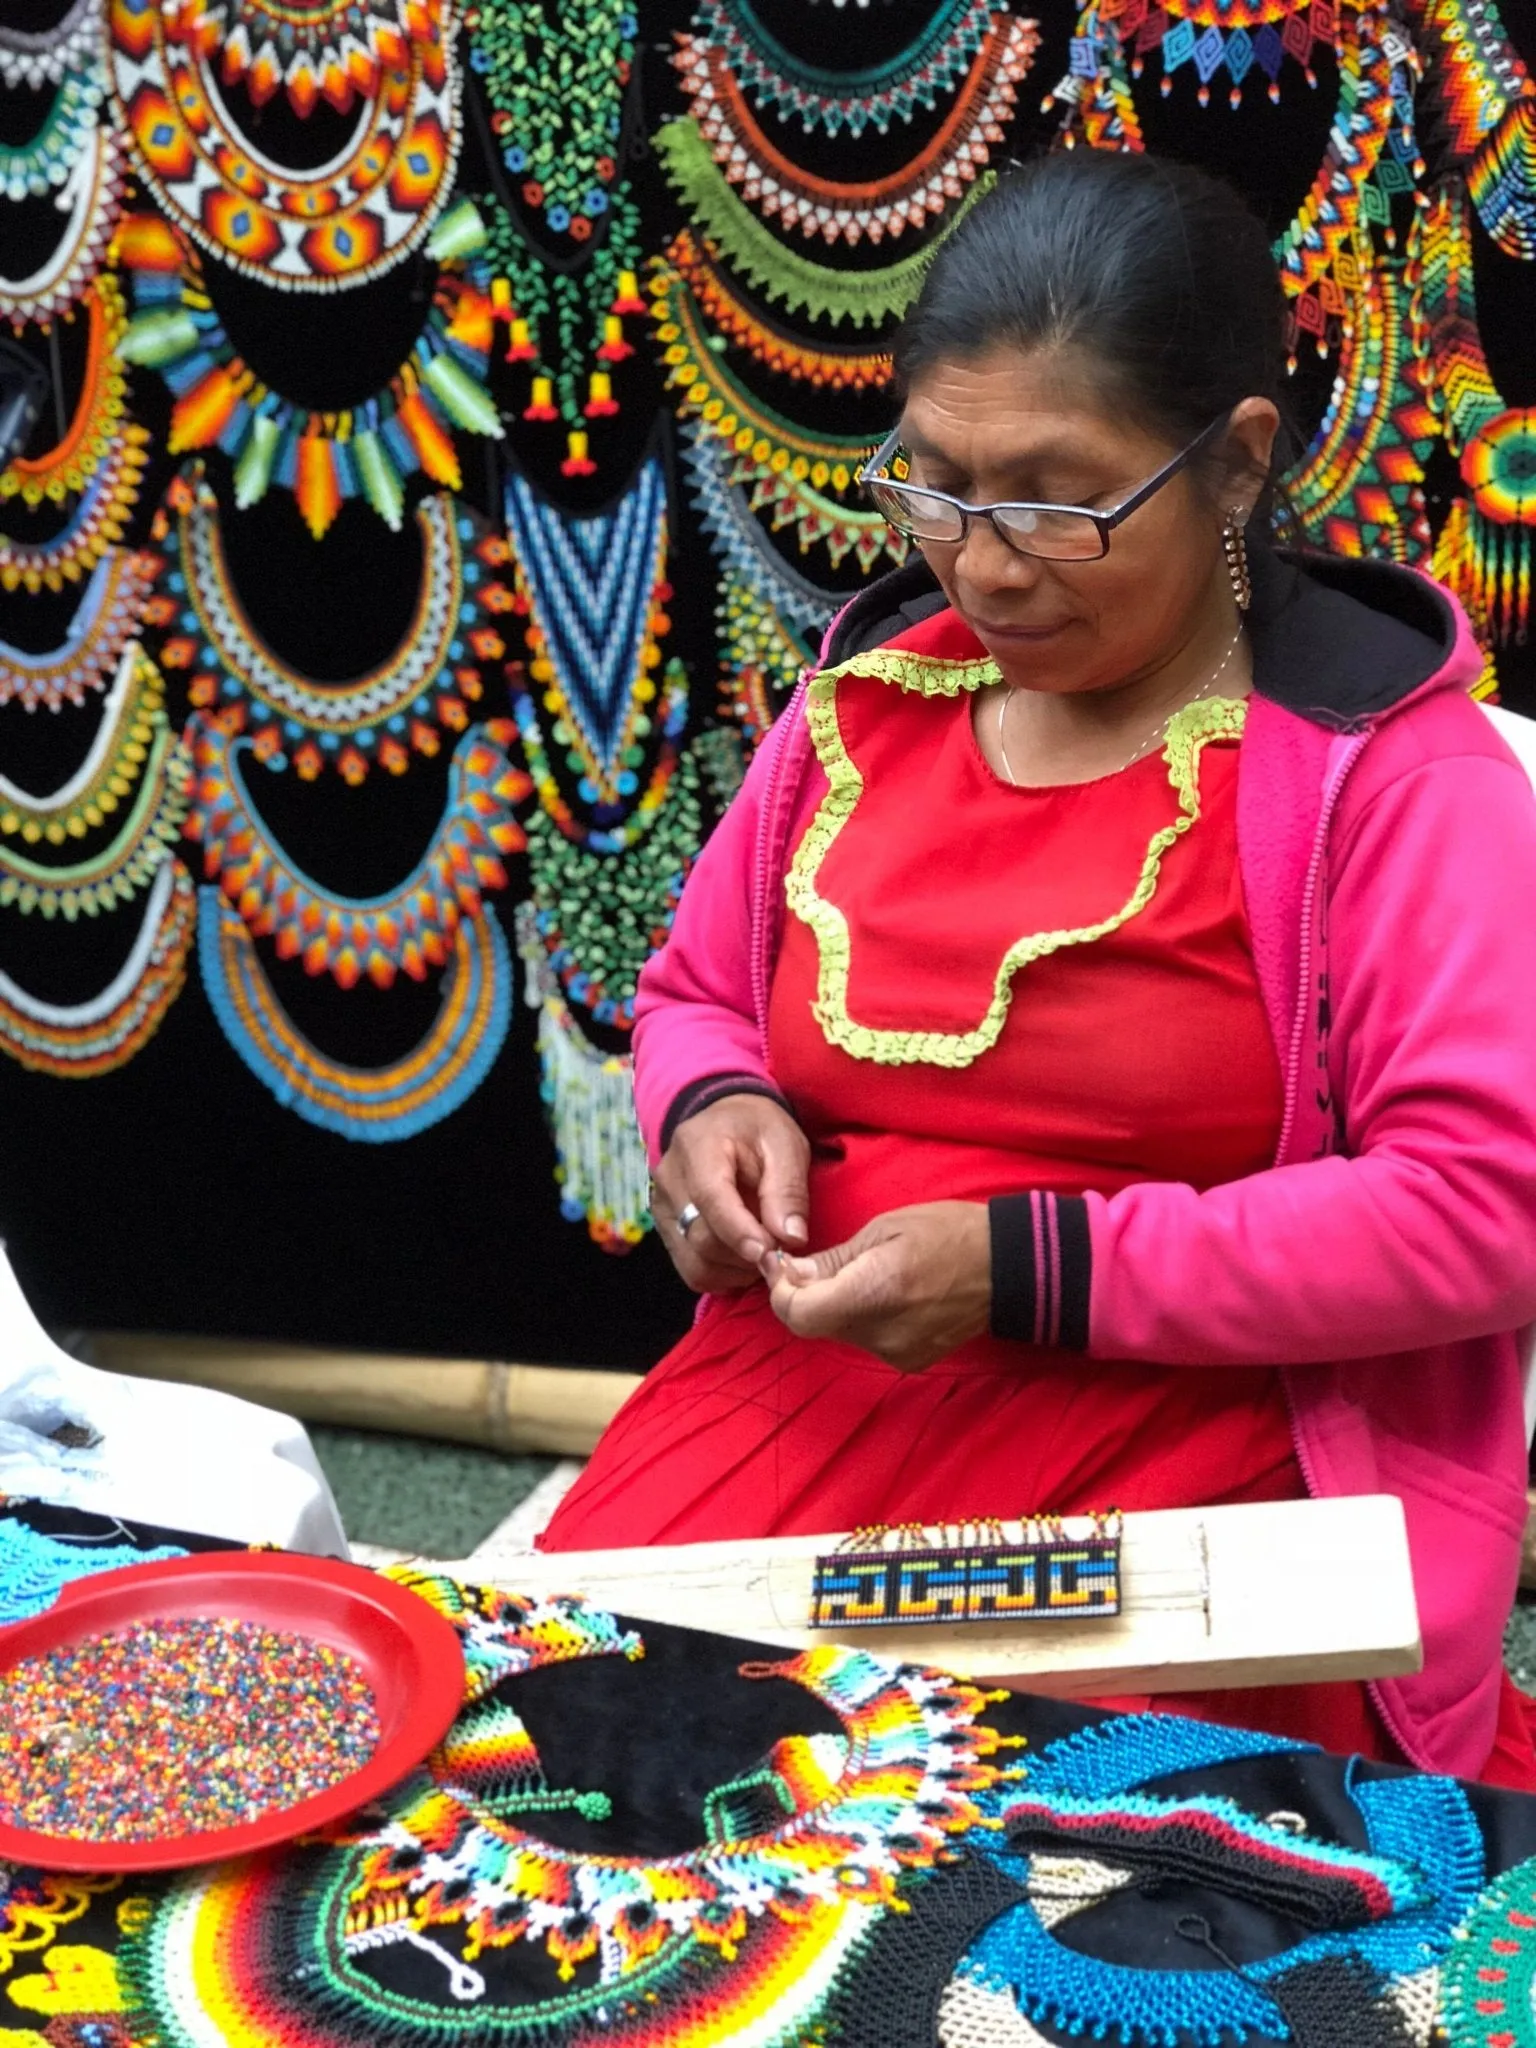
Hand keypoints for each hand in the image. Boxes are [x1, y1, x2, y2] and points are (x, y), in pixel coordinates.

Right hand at [651, 1094, 810, 1293]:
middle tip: (781, 1254)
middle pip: (701, 1238)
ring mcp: (663, 1207)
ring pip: (696, 1262)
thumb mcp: (786, 1144)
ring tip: (764, 1253)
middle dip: (746, 1255)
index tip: (769, 1252)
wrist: (726, 1121)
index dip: (739, 1232)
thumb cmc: (758, 1130)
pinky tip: (744, 1260)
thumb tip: (789, 1238)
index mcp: (697, 1146)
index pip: (710, 1198)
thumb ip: (788, 1189)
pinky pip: (692, 1270)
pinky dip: (723, 1276)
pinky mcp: (666, 1230)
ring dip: (736, 1270)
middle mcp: (669, 1179)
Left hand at [765, 1201, 991, 1370]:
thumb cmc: (947, 1233)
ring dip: (837, 1304)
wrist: (1008, 1268)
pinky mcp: (910, 1361)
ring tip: (866, 1273)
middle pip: (816, 1324)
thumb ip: (832, 1259)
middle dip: (809, 1294)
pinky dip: (863, 1317)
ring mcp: (897, 1352)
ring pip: (840, 1332)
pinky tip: (888, 1293)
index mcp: (873, 1292)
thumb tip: (789, 1273)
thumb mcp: (883, 1229)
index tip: (785, 1266)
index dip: (782, 1291)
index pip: (799, 1314)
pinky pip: (866, 1339)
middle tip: (821, 1263)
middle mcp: (882, 1332)